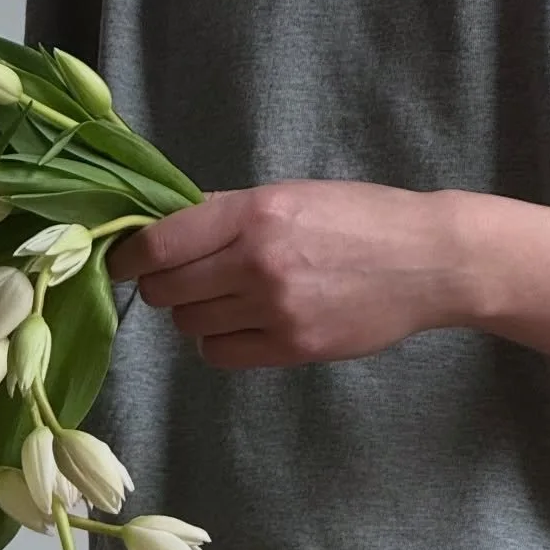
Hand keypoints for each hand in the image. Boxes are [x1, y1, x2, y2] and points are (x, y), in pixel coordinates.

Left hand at [106, 180, 467, 370]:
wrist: (428, 261)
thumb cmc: (360, 220)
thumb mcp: (292, 196)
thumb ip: (228, 214)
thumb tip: (165, 231)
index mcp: (255, 212)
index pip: (160, 244)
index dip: (129, 258)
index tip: (122, 263)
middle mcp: (257, 261)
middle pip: (165, 290)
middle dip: (161, 287)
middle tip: (180, 281)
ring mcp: (273, 309)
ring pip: (189, 324)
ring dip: (193, 314)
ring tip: (224, 299)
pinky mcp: (290, 347)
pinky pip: (219, 354)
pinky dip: (218, 342)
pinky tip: (241, 325)